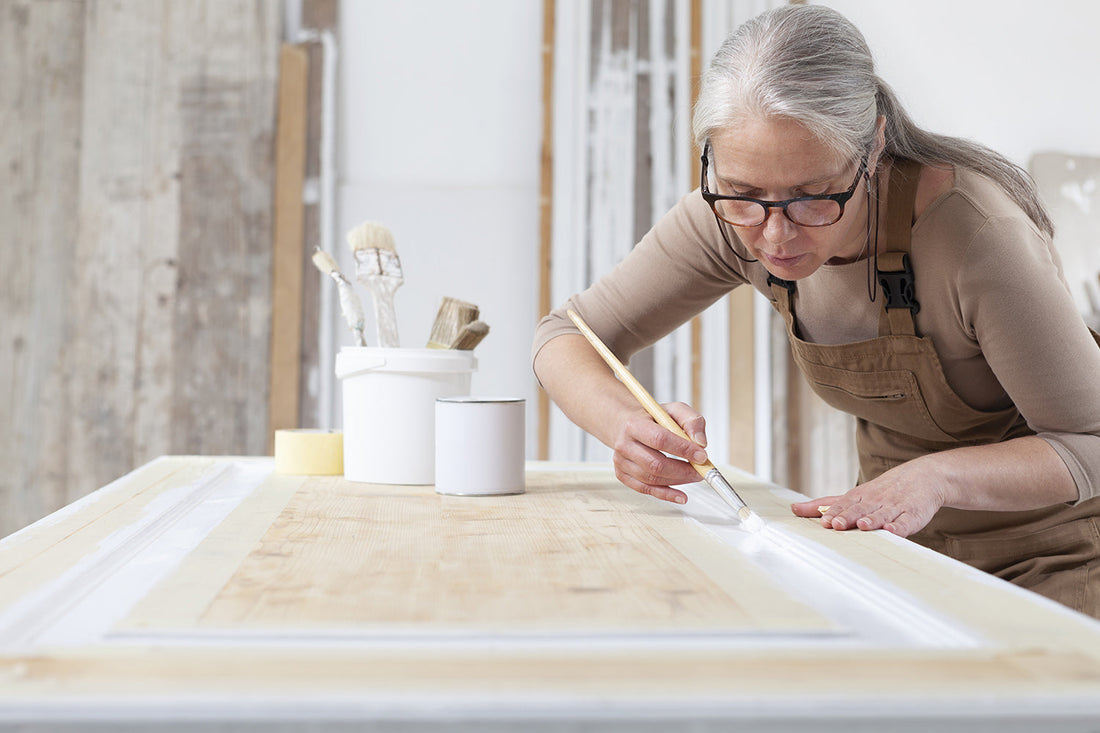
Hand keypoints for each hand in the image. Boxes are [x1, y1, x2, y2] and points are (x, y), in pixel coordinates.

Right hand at [611, 402, 707, 504]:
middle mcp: (624, 444)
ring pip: (651, 479)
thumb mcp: (675, 410)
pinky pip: (645, 489)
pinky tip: (680, 496)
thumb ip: (692, 421)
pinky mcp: (622, 474)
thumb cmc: (652, 419)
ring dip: (677, 481)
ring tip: (693, 476)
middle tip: (701, 470)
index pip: (660, 439)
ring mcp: (621, 461)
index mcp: (635, 424)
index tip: (702, 456)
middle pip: (655, 464)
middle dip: (683, 471)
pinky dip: (665, 495)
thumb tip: (700, 443)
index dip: (683, 449)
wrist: (626, 425)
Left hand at [789, 457, 947, 536]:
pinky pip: (907, 521)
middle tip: (836, 525)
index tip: (824, 521)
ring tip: (862, 526)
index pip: (844, 504)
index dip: (835, 513)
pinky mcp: (913, 514)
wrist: (923, 477)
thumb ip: (825, 505)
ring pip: (882, 514)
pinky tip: (893, 531)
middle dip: (848, 516)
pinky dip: (900, 526)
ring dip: (872, 520)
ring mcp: (895, 507)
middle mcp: (875, 500)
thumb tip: (794, 509)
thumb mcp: (853, 495)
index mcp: (860, 496)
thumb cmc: (882, 491)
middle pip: (861, 509)